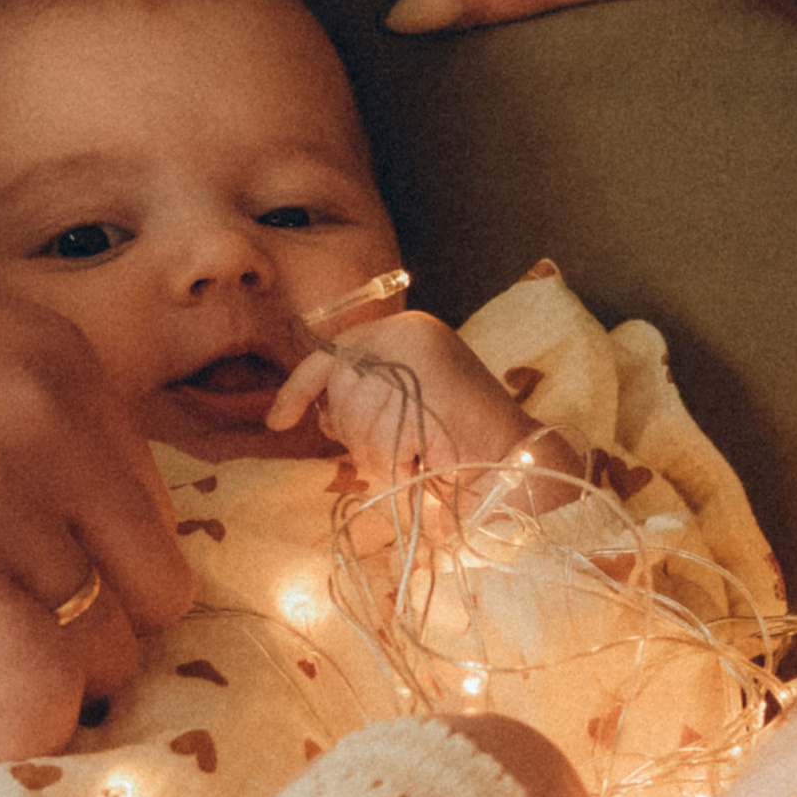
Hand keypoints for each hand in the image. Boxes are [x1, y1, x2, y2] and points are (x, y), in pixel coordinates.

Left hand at [269, 306, 544, 481]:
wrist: (518, 466)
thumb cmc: (462, 445)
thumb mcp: (404, 404)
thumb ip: (365, 392)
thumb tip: (312, 404)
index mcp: (408, 330)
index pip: (330, 353)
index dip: (298, 389)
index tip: (278, 421)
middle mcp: (409, 332)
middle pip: (338, 391)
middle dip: (355, 432)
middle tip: (404, 446)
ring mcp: (417, 356)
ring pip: (352, 419)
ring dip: (379, 453)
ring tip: (422, 453)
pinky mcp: (424, 386)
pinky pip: (375, 439)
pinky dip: (395, 464)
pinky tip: (427, 460)